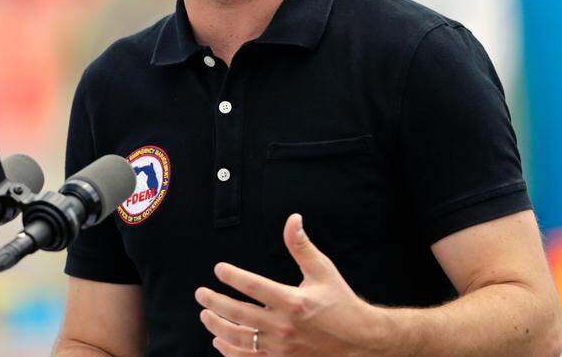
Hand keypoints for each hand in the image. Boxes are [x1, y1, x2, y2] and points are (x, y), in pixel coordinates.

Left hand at [195, 214, 394, 356]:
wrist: (361, 341)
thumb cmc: (341, 303)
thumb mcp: (323, 271)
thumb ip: (302, 246)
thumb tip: (293, 219)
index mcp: (293, 302)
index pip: (254, 286)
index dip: (232, 276)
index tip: (218, 269)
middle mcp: (284, 327)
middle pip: (239, 314)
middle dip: (215, 302)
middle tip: (200, 294)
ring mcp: (282, 348)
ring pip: (239, 339)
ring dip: (218, 327)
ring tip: (205, 316)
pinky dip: (230, 352)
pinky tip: (219, 342)